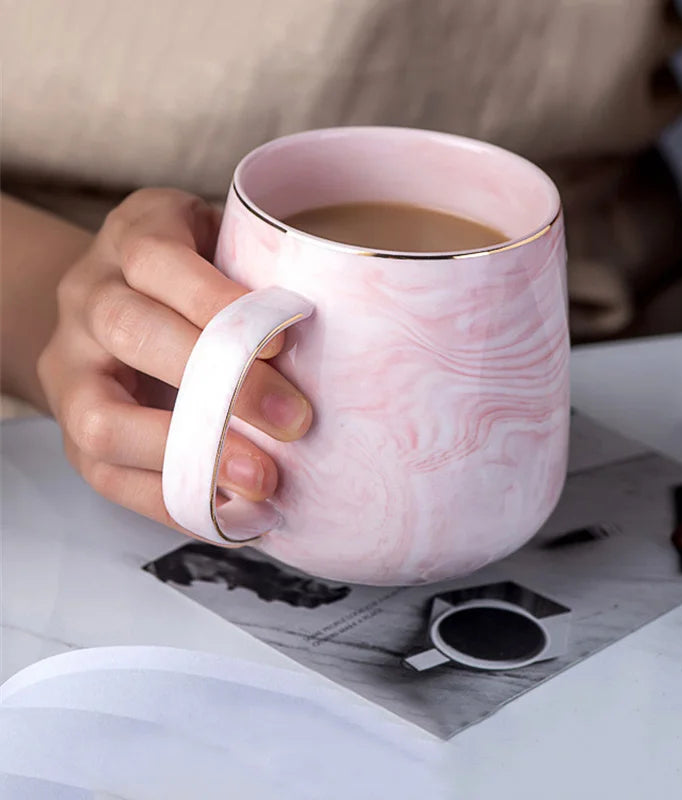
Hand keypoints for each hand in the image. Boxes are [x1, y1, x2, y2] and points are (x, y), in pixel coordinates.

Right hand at [37, 188, 311, 536]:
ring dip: (190, 456)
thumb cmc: (193, 273)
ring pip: (102, 418)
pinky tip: (233, 512)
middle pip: (134, 333)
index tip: (283, 343)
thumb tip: (349, 324)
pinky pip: (108, 475)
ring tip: (263, 481)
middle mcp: (88, 297)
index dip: (216, 301)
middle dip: (221, 384)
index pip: (158, 259)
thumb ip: (262, 268)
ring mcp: (70, 366)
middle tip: (296, 422)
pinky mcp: (71, 427)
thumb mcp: (223, 241)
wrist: (111, 300)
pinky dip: (173, 501)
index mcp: (133, 236)